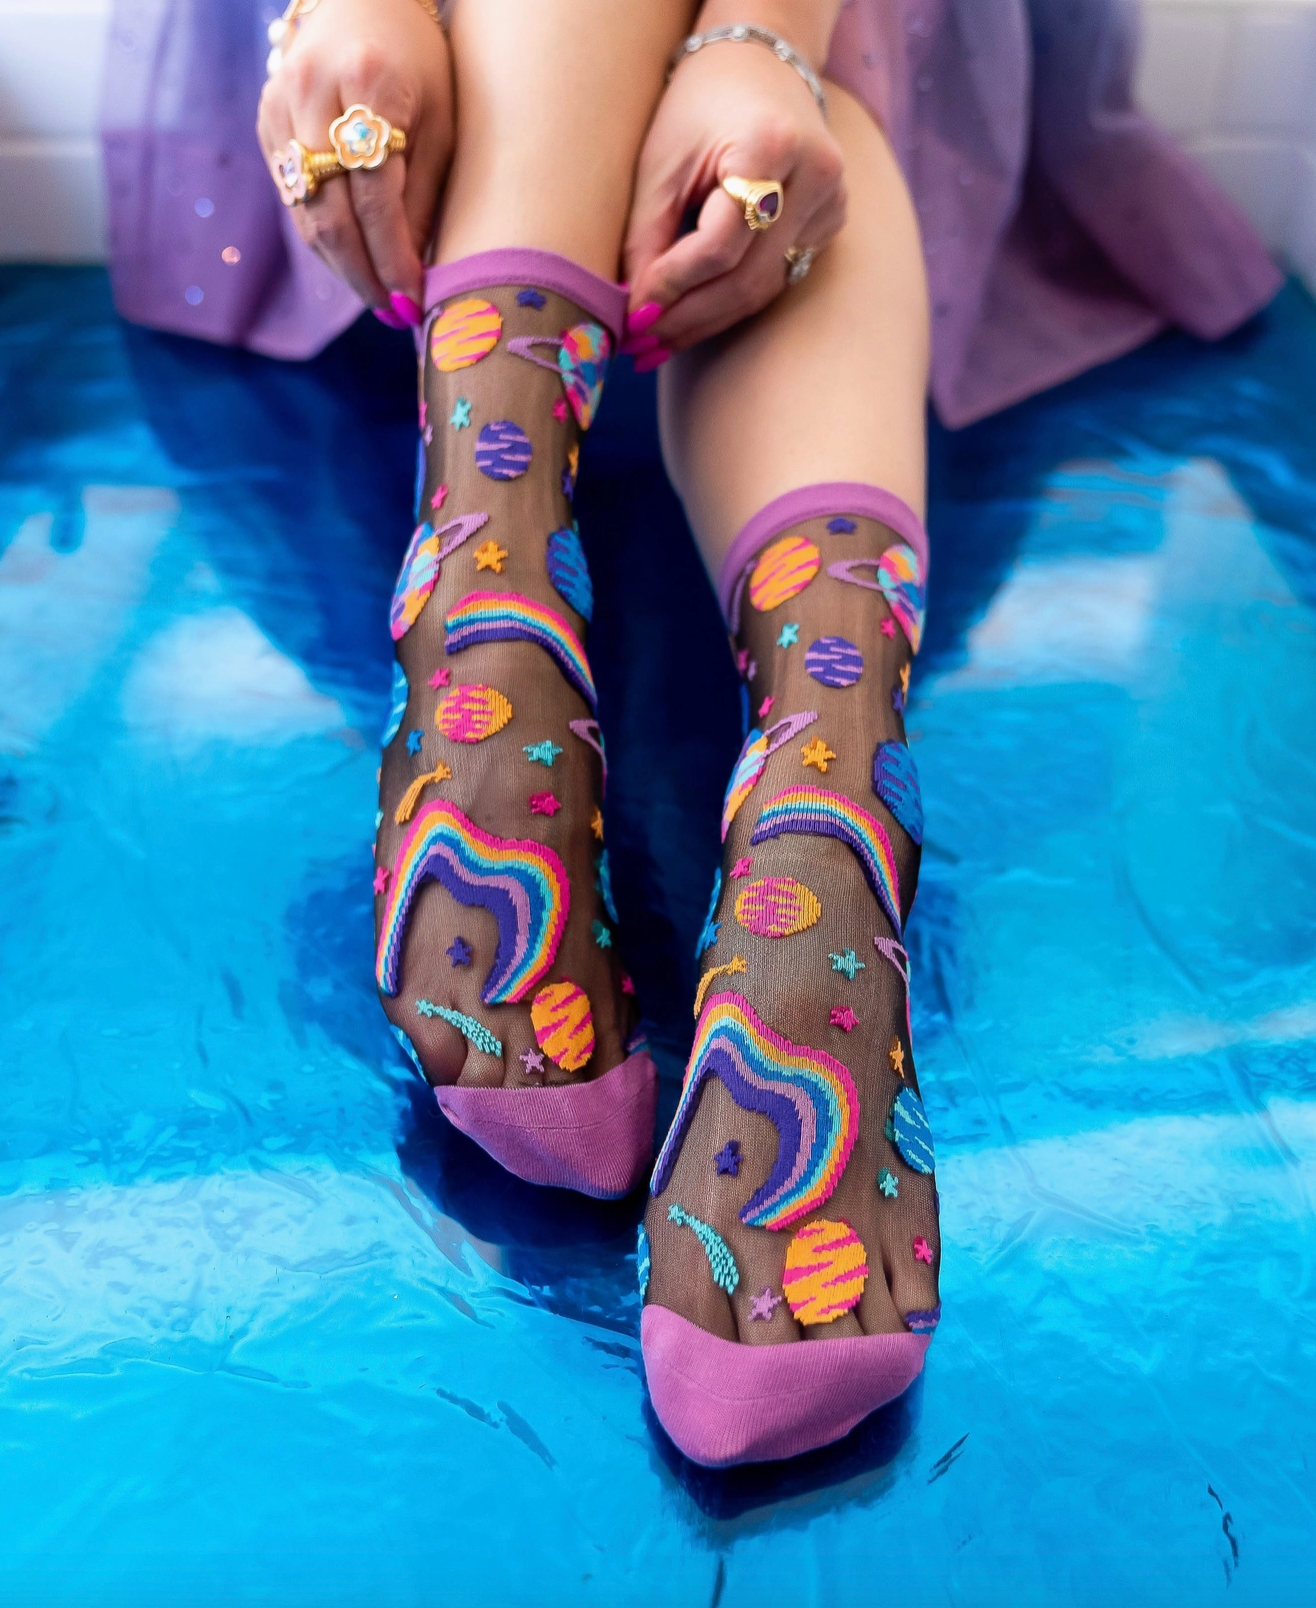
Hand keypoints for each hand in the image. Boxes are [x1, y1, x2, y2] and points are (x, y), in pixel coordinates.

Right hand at [257, 0, 453, 324]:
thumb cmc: (419, 61)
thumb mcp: (441, 120)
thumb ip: (424, 195)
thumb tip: (415, 274)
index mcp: (368, 84)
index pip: (376, 199)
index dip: (393, 260)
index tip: (413, 303)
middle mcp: (311, 94)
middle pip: (332, 215)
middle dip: (364, 277)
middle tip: (394, 316)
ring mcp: (278, 108)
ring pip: (307, 215)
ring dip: (343, 267)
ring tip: (380, 298)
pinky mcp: (266, 123)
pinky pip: (295, 201)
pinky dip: (325, 239)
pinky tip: (354, 263)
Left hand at [621, 33, 844, 359]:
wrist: (759, 67)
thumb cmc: (698, 108)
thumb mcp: (660, 165)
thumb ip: (647, 240)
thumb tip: (635, 315)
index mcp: (772, 145)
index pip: (719, 245)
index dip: (673, 285)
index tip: (633, 316)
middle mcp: (816, 176)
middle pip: (746, 279)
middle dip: (688, 319)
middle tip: (642, 347)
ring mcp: (832, 203)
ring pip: (763, 290)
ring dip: (706, 322)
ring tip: (658, 343)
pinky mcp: (831, 223)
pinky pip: (776, 279)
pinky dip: (731, 303)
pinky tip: (692, 319)